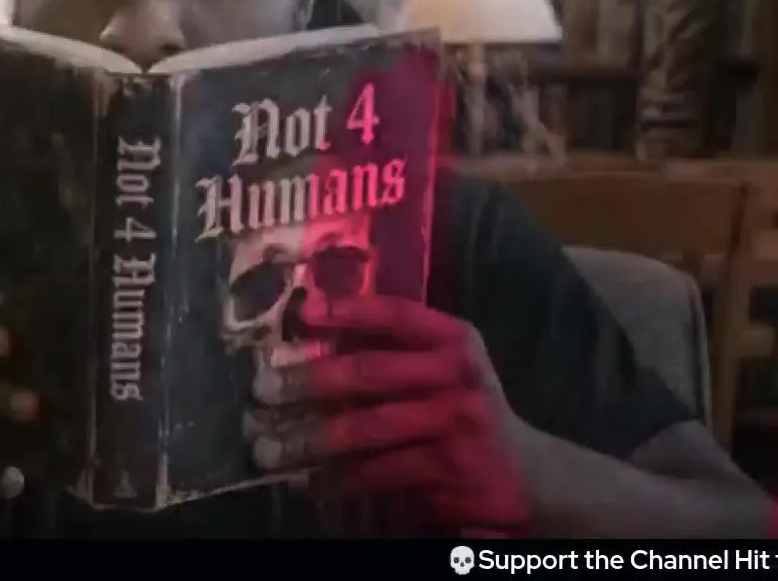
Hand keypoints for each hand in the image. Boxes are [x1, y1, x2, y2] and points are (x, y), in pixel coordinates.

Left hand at [249, 295, 531, 534]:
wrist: (531, 472)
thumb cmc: (466, 407)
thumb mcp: (444, 366)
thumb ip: (394, 347)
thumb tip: (311, 329)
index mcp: (455, 339)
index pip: (398, 314)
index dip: (349, 310)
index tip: (303, 311)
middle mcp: (458, 374)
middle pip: (372, 371)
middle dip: (310, 380)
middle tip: (262, 389)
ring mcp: (456, 422)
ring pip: (369, 427)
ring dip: (311, 438)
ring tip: (269, 447)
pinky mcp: (449, 468)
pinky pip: (382, 470)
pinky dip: (341, 479)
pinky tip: (312, 483)